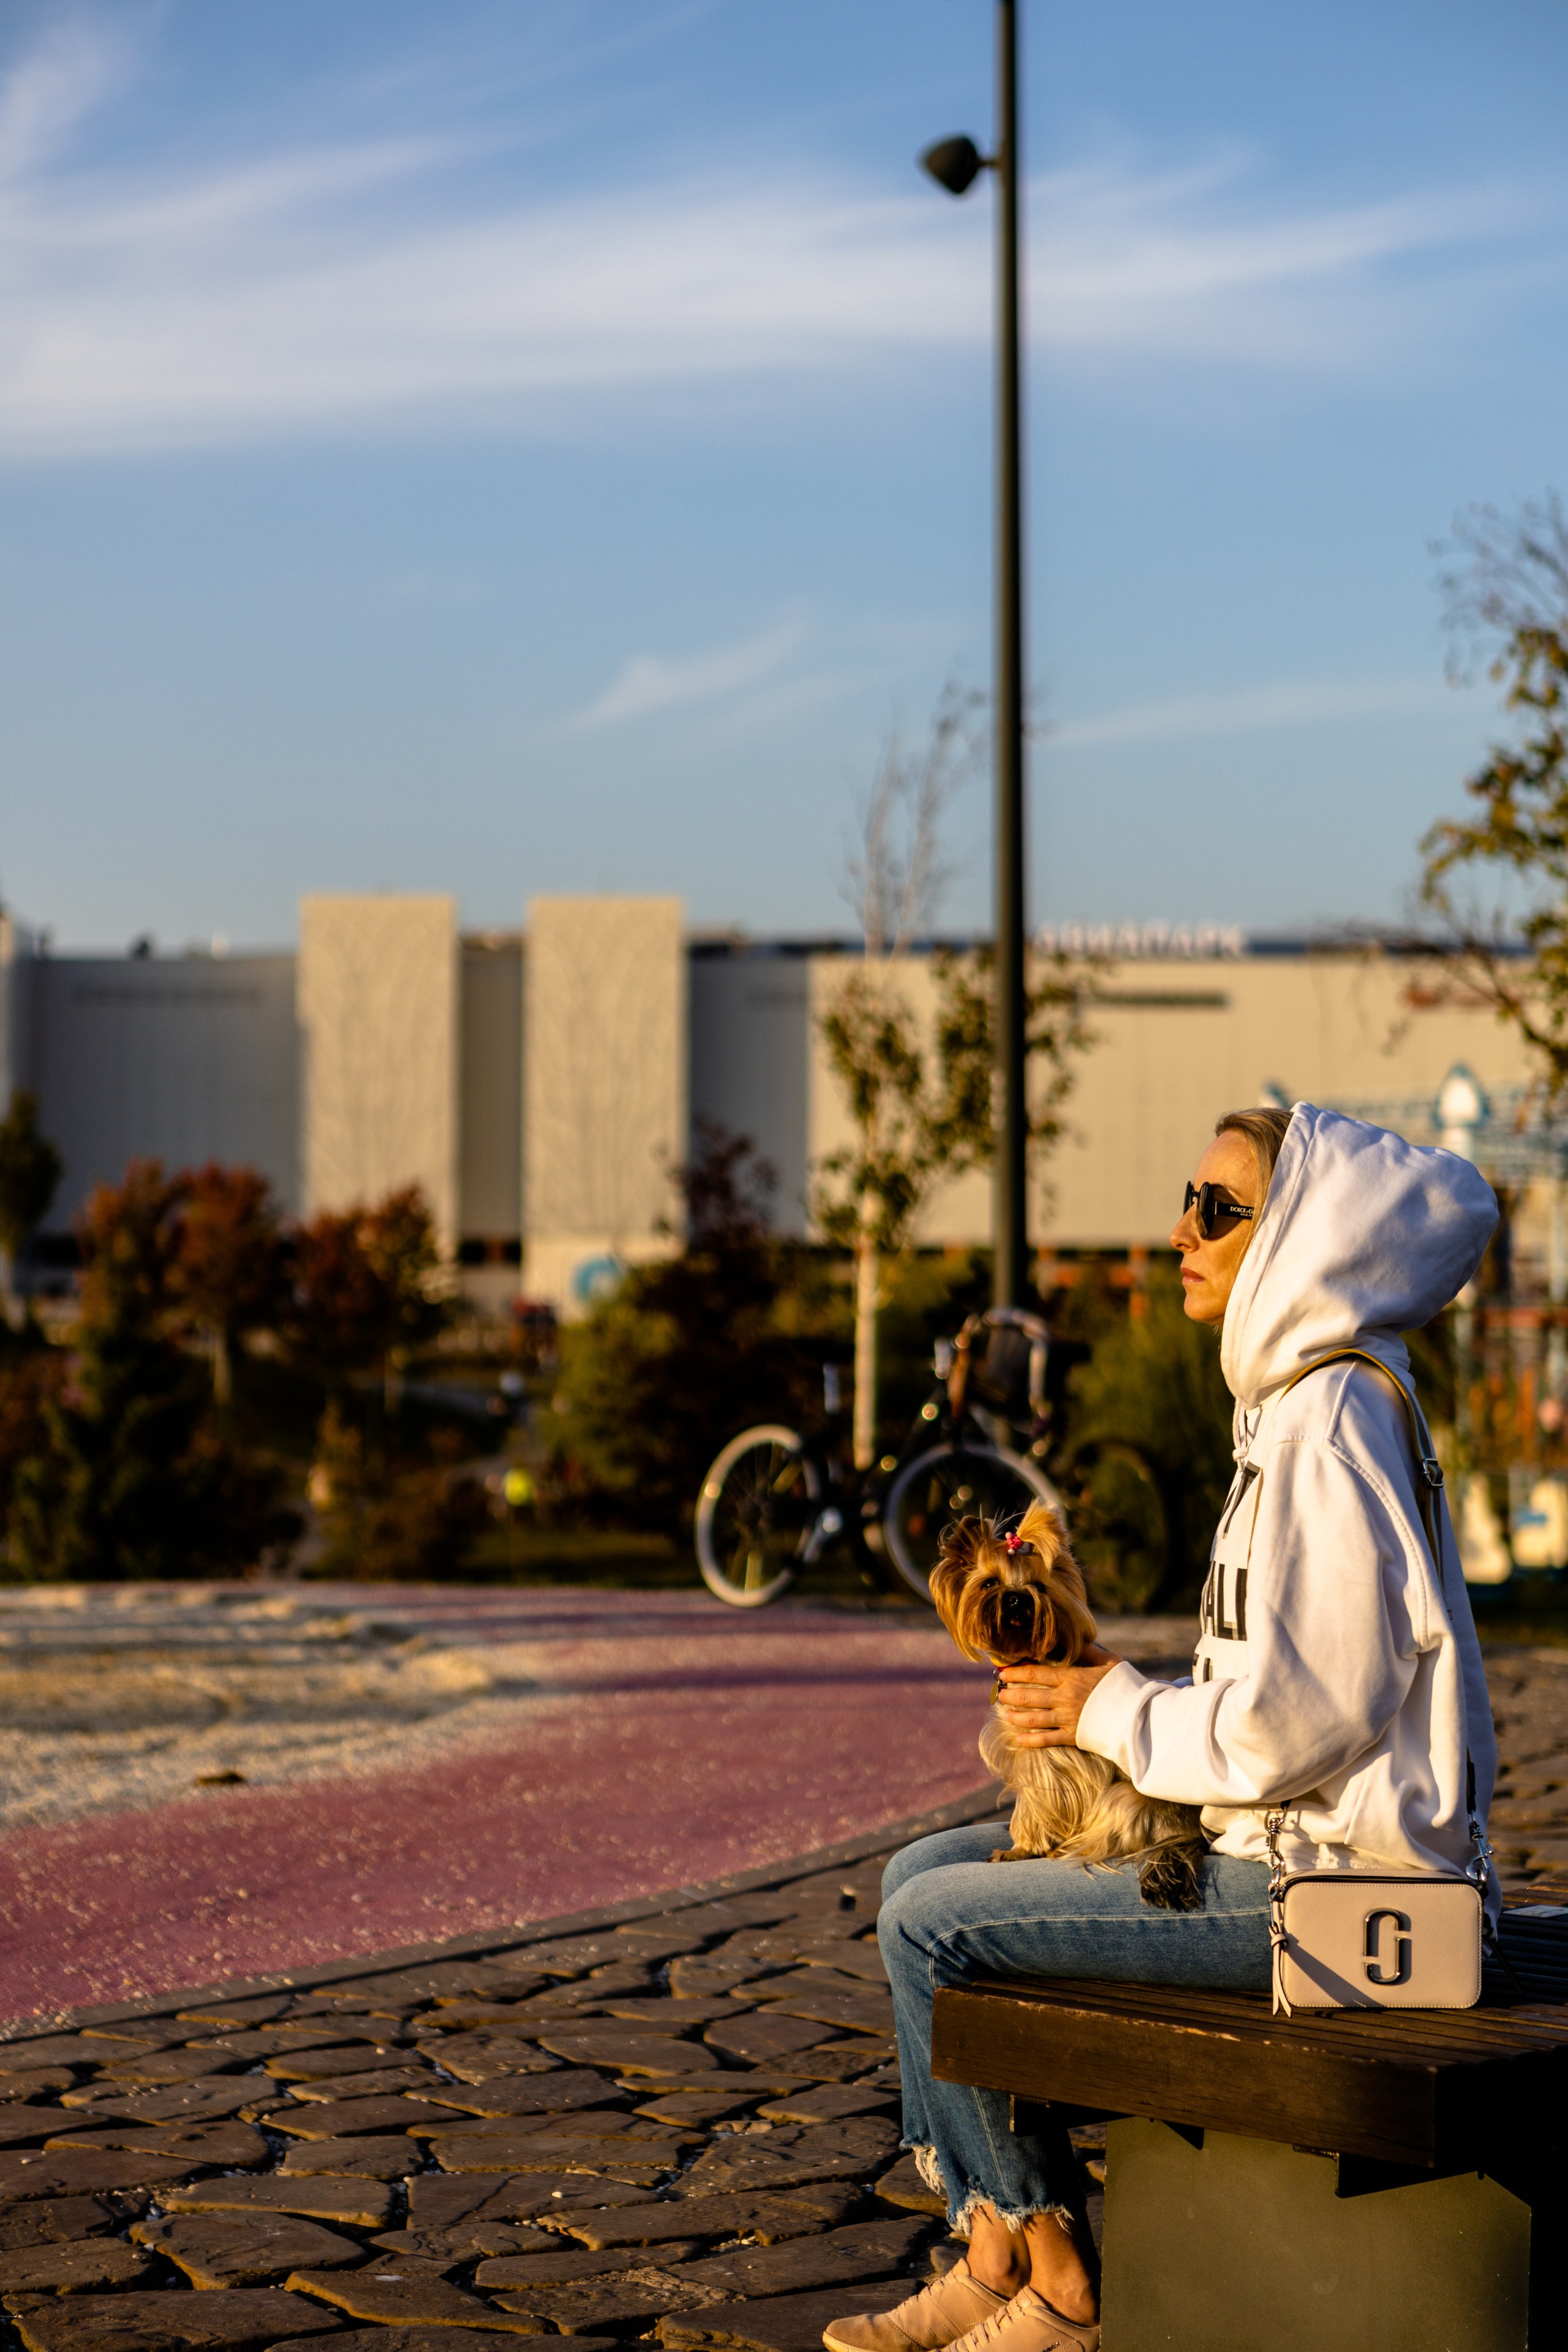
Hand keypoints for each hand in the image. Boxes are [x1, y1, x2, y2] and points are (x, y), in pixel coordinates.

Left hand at [994, 1643, 1120, 1748]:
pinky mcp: (1073, 1736)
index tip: (1003, 1672)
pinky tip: (1018, 1739)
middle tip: (999, 1692)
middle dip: (1011, 1694)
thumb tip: (1078, 1640)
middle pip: (1030, 1696)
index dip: (1017, 1673)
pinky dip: (1030, 1740)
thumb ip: (1090, 1651)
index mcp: (1071, 1678)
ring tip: (1004, 1712)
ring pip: (1034, 1718)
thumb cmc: (1126, 1686)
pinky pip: (1047, 1739)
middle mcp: (1065, 1698)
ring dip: (1016, 1715)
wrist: (1139, 1715)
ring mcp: (1067, 1718)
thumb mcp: (1110, 1662)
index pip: (1036, 1673)